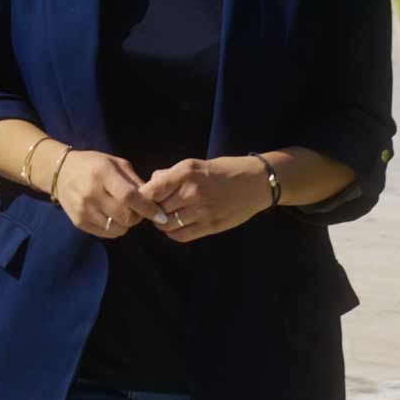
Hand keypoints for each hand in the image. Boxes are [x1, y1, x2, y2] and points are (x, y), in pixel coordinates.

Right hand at [51, 149, 168, 238]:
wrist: (60, 172)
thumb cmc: (93, 165)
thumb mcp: (116, 163)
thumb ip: (134, 181)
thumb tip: (153, 201)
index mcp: (102, 173)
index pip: (129, 197)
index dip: (148, 208)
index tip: (161, 215)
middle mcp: (91, 192)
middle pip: (125, 216)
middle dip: (138, 217)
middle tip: (138, 210)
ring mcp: (83, 209)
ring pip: (117, 228)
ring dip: (126, 224)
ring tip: (123, 212)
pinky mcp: (78, 222)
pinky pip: (106, 233)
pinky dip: (114, 228)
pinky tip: (111, 216)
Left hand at [138, 156, 271, 242]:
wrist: (256, 182)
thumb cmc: (223, 170)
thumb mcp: (194, 164)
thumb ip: (171, 175)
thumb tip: (151, 182)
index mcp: (185, 173)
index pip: (150, 191)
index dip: (143, 198)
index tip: (144, 199)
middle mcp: (191, 191)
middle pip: (157, 209)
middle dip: (153, 210)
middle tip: (155, 209)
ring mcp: (202, 210)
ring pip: (167, 224)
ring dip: (162, 222)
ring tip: (166, 217)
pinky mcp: (212, 225)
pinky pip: (182, 236)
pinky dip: (173, 233)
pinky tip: (177, 226)